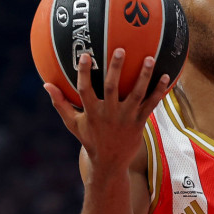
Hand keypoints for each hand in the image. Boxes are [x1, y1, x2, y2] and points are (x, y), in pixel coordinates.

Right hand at [44, 49, 169, 168]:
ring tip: (149, 58)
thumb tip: (46, 84)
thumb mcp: (73, 124)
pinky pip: (151, 104)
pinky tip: (167, 77)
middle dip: (116, 68)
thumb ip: (61, 104)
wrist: (110, 163)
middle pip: (112, 88)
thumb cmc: (90, 139)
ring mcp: (126, 118)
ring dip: (143, 76)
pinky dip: (159, 91)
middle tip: (120, 50)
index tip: (85, 55)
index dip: (84, 73)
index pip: (85, 89)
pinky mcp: (139, 122)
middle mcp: (109, 114)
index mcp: (91, 112)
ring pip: (136, 94)